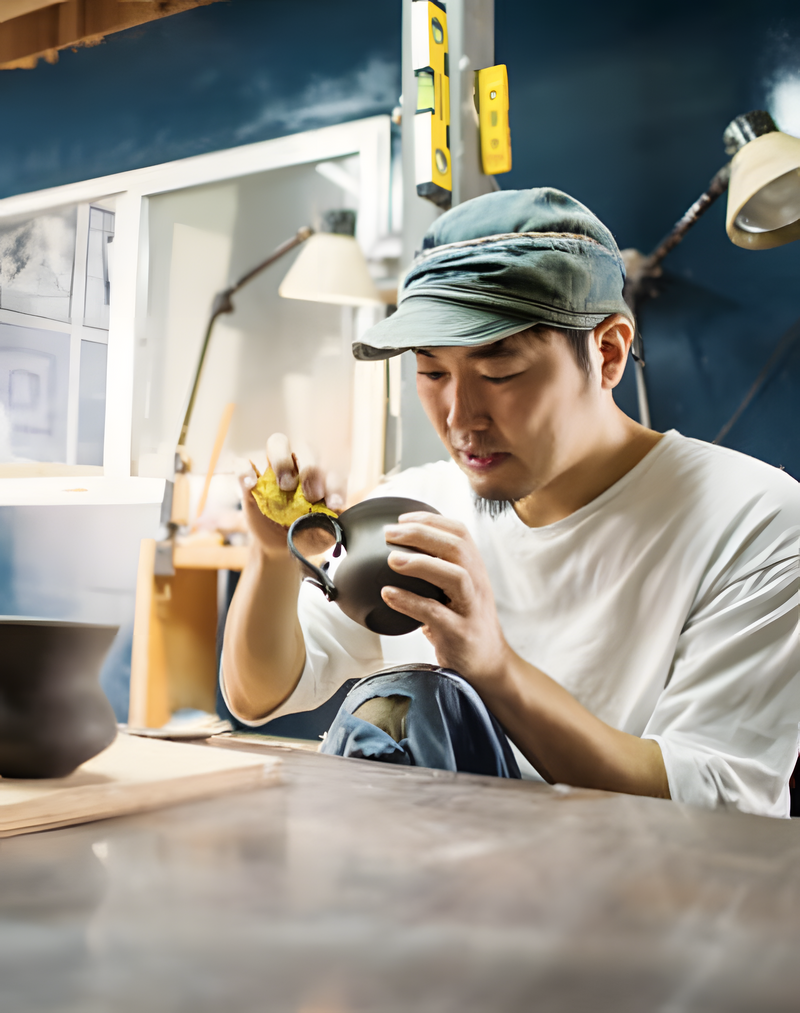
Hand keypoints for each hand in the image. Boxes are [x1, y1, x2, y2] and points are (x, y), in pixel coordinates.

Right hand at [240, 433, 343, 556]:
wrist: (282, 544)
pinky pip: (243, 463)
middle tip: (311, 495)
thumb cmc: (307, 531)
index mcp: (322, 476)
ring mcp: (274, 471)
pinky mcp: (250, 481)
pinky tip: (251, 484)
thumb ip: (333, 522)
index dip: (335, 482)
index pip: (333, 466)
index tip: (334, 503)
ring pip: (277, 443)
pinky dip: (245, 470)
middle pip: (307, 447)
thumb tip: (339, 519)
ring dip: (282, 461)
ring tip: (285, 486)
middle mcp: (300, 467)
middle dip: (311, 469)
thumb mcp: (323, 531)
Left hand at [381, 513, 509, 687]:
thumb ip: (437, 572)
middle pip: (457, 547)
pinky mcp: (460, 634)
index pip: (460, 533)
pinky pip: (435, 614)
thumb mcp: (457, 592)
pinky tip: (388, 595)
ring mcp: (470, 609)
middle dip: (421, 534)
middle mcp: (477, 584)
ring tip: (391, 560)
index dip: (431, 520)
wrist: (490, 665)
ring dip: (421, 564)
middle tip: (389, 534)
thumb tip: (397, 554)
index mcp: (475, 570)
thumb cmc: (465, 625)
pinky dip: (410, 602)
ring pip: (454, 576)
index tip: (402, 519)